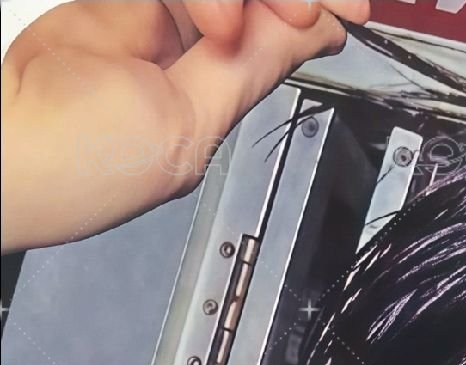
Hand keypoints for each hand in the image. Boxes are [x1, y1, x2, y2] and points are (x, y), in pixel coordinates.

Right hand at [1, 0, 370, 253]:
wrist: (3, 144)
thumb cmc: (76, 167)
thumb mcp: (184, 126)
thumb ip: (243, 71)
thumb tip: (314, 36)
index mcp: (208, 103)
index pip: (277, 39)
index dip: (313, 16)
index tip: (350, 8)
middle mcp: (182, 53)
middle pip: (251, 3)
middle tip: (310, 2)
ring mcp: (145, 17)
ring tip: (224, 24)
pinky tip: (216, 14)